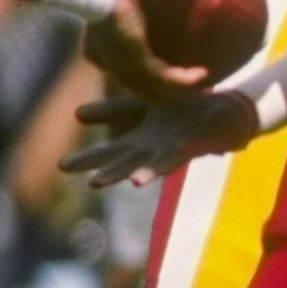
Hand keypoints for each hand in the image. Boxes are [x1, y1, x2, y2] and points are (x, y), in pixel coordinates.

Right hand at [60, 88, 257, 187]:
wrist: (226, 111)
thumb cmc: (185, 113)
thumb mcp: (145, 106)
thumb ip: (115, 110)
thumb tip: (76, 114)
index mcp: (140, 141)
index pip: (109, 150)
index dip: (88, 158)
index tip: (60, 166)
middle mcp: (152, 151)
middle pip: (120, 161)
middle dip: (96, 168)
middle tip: (67, 172)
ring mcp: (171, 150)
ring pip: (141, 165)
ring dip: (120, 173)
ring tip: (96, 182)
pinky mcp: (190, 146)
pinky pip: (171, 159)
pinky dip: (154, 169)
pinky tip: (138, 179)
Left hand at [79, 0, 212, 98]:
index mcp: (102, 45)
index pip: (114, 63)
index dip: (132, 67)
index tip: (150, 62)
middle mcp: (112, 62)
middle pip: (137, 86)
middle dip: (159, 92)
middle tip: (180, 88)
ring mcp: (127, 67)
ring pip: (154, 91)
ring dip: (176, 94)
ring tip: (199, 90)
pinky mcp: (142, 64)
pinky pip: (169, 78)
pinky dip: (186, 80)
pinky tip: (204, 74)